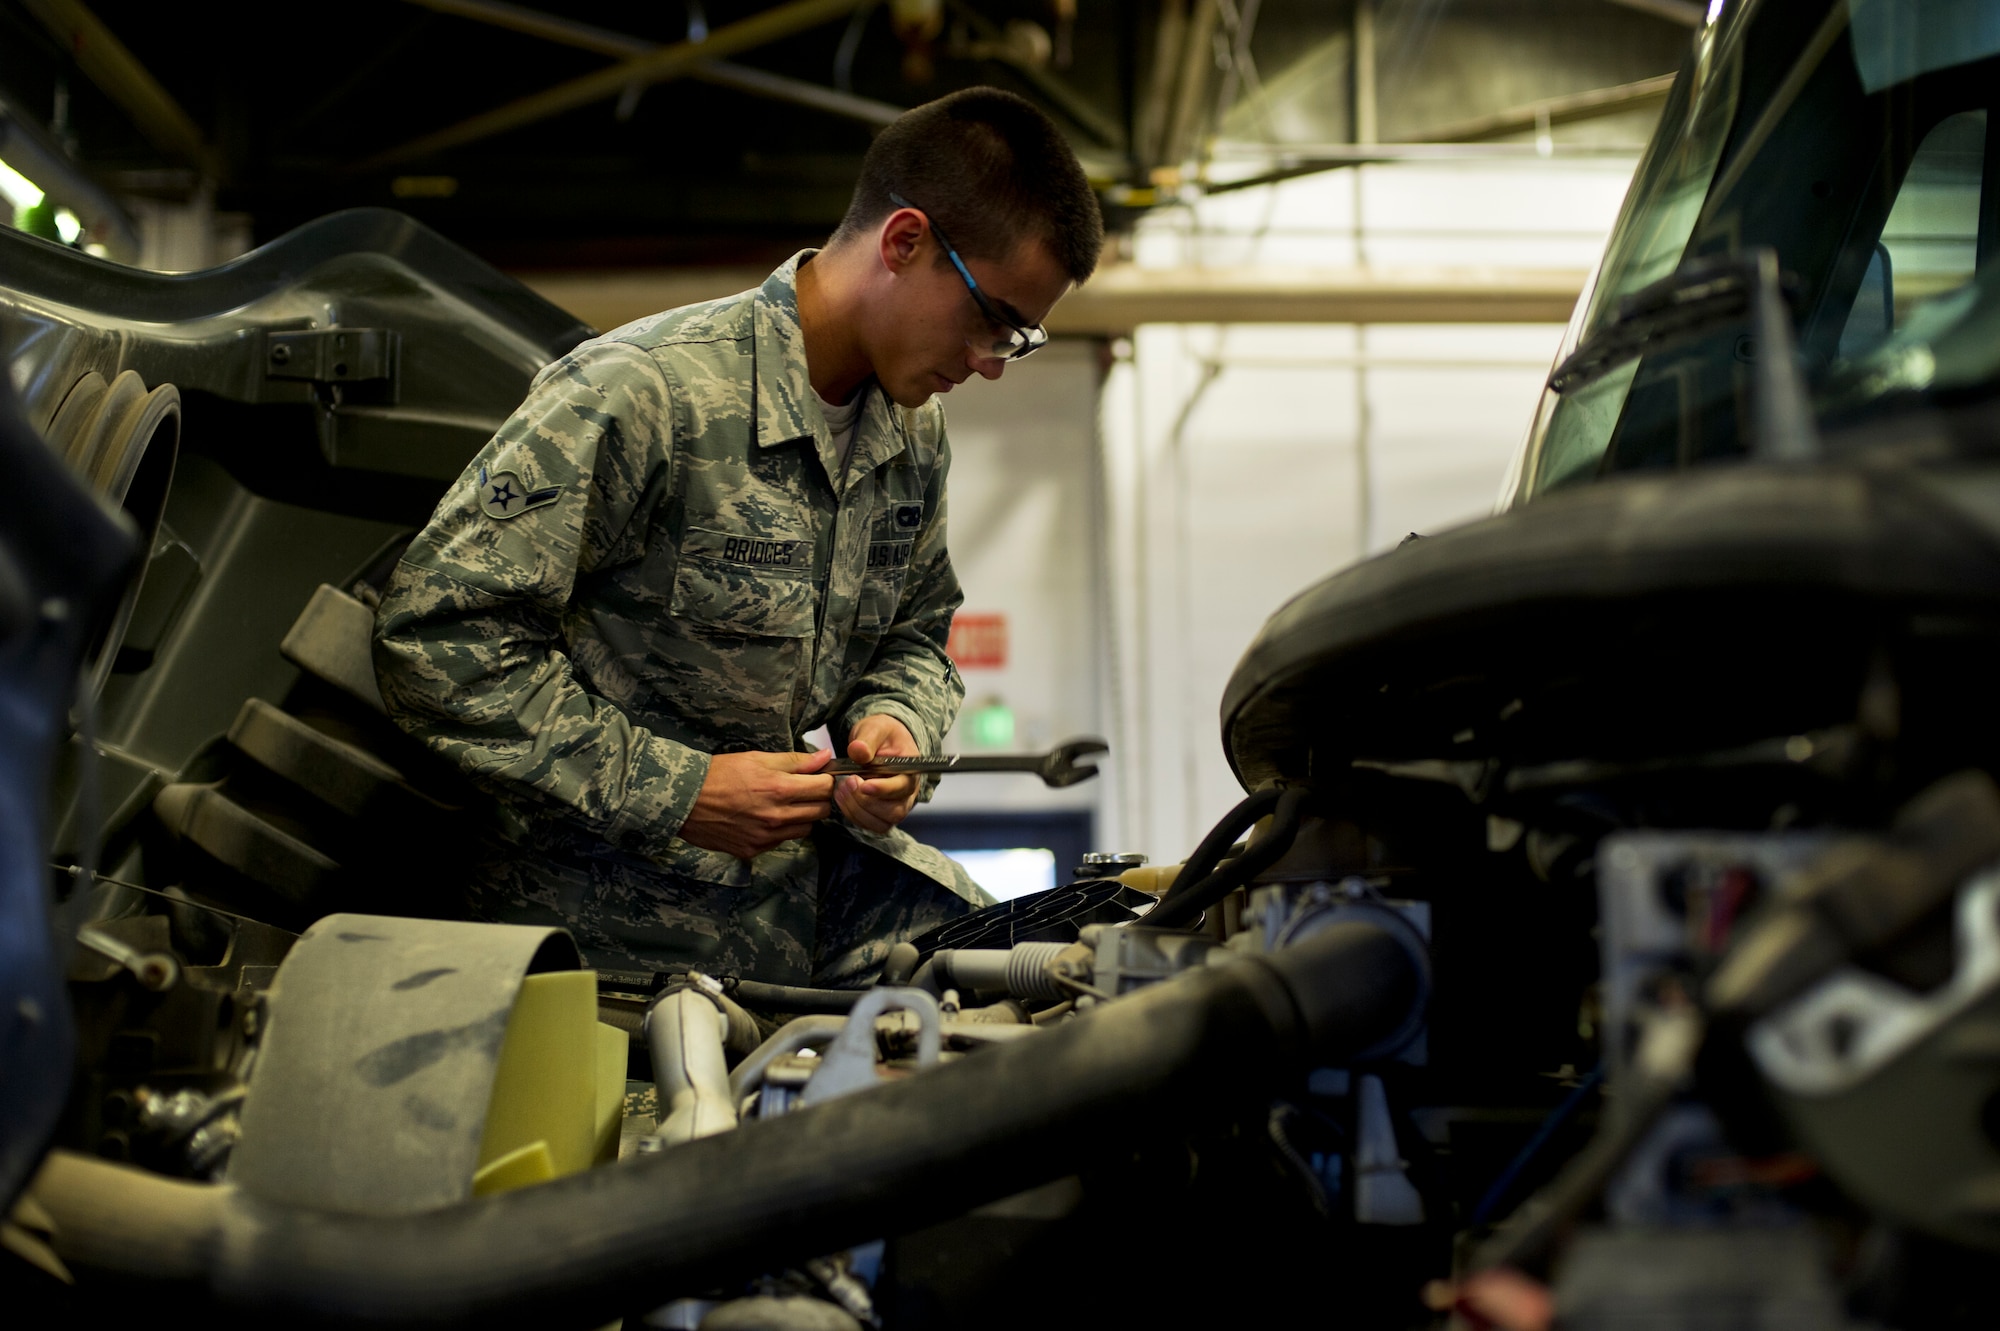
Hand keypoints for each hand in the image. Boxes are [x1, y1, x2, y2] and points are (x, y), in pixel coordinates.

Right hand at [678, 749, 834, 860]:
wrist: (684, 801)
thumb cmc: (719, 774)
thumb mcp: (756, 759)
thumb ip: (794, 761)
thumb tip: (824, 757)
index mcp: (779, 789)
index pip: (824, 788)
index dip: (826, 780)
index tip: (819, 777)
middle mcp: (776, 816)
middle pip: (821, 812)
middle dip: (818, 799)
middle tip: (804, 790)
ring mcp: (766, 837)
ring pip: (805, 829)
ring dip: (802, 817)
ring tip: (784, 804)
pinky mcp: (754, 850)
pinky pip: (781, 841)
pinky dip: (780, 830)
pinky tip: (765, 818)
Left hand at [835, 715, 921, 833]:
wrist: (880, 743)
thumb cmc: (882, 735)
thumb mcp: (875, 728)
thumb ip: (868, 739)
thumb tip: (858, 751)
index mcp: (911, 770)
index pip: (903, 786)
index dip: (884, 789)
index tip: (864, 785)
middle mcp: (907, 794)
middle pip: (893, 812)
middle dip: (866, 801)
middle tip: (848, 781)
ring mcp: (895, 807)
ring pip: (880, 823)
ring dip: (856, 810)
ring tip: (842, 788)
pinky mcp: (881, 815)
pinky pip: (868, 825)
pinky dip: (852, 814)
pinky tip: (843, 796)